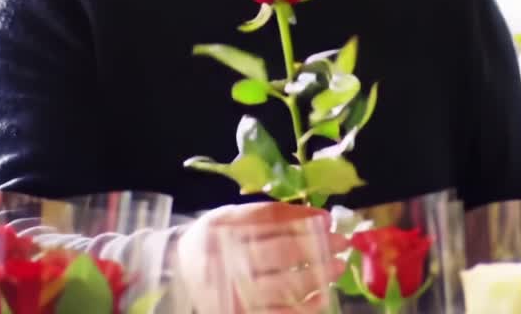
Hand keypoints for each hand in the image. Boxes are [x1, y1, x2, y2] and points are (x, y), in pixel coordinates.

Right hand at [176, 202, 346, 312]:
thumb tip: (318, 218)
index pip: (268, 219)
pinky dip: (303, 308)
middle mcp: (224, 259)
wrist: (179, 274)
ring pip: (281, 285)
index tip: (328, 219)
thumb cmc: (216, 241)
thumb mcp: (231, 218)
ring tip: (337, 267)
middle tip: (342, 243)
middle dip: (316, 246)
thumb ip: (268, 216)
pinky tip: (321, 298)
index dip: (302, 219)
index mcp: (222, 227)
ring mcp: (232, 292)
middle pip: (278, 252)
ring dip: (316, 276)